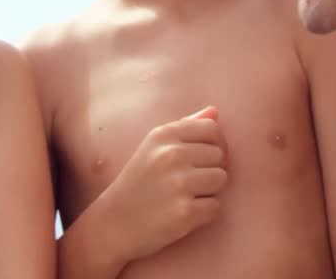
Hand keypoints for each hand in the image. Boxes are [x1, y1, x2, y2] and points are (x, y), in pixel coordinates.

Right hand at [100, 106, 228, 261]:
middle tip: (186, 182)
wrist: (113, 223)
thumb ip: (185, 126)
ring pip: (221, 179)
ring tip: (186, 196)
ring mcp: (179, 184)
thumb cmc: (139, 182)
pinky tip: (184, 213)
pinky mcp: (185, 213)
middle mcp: (171, 155)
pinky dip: (205, 213)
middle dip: (209, 169)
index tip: (201, 158)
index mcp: (163, 135)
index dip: (213, 144)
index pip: (211, 128)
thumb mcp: (153, 146)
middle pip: (220, 155)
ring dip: (209, 191)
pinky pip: (216, 206)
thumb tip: (215, 112)